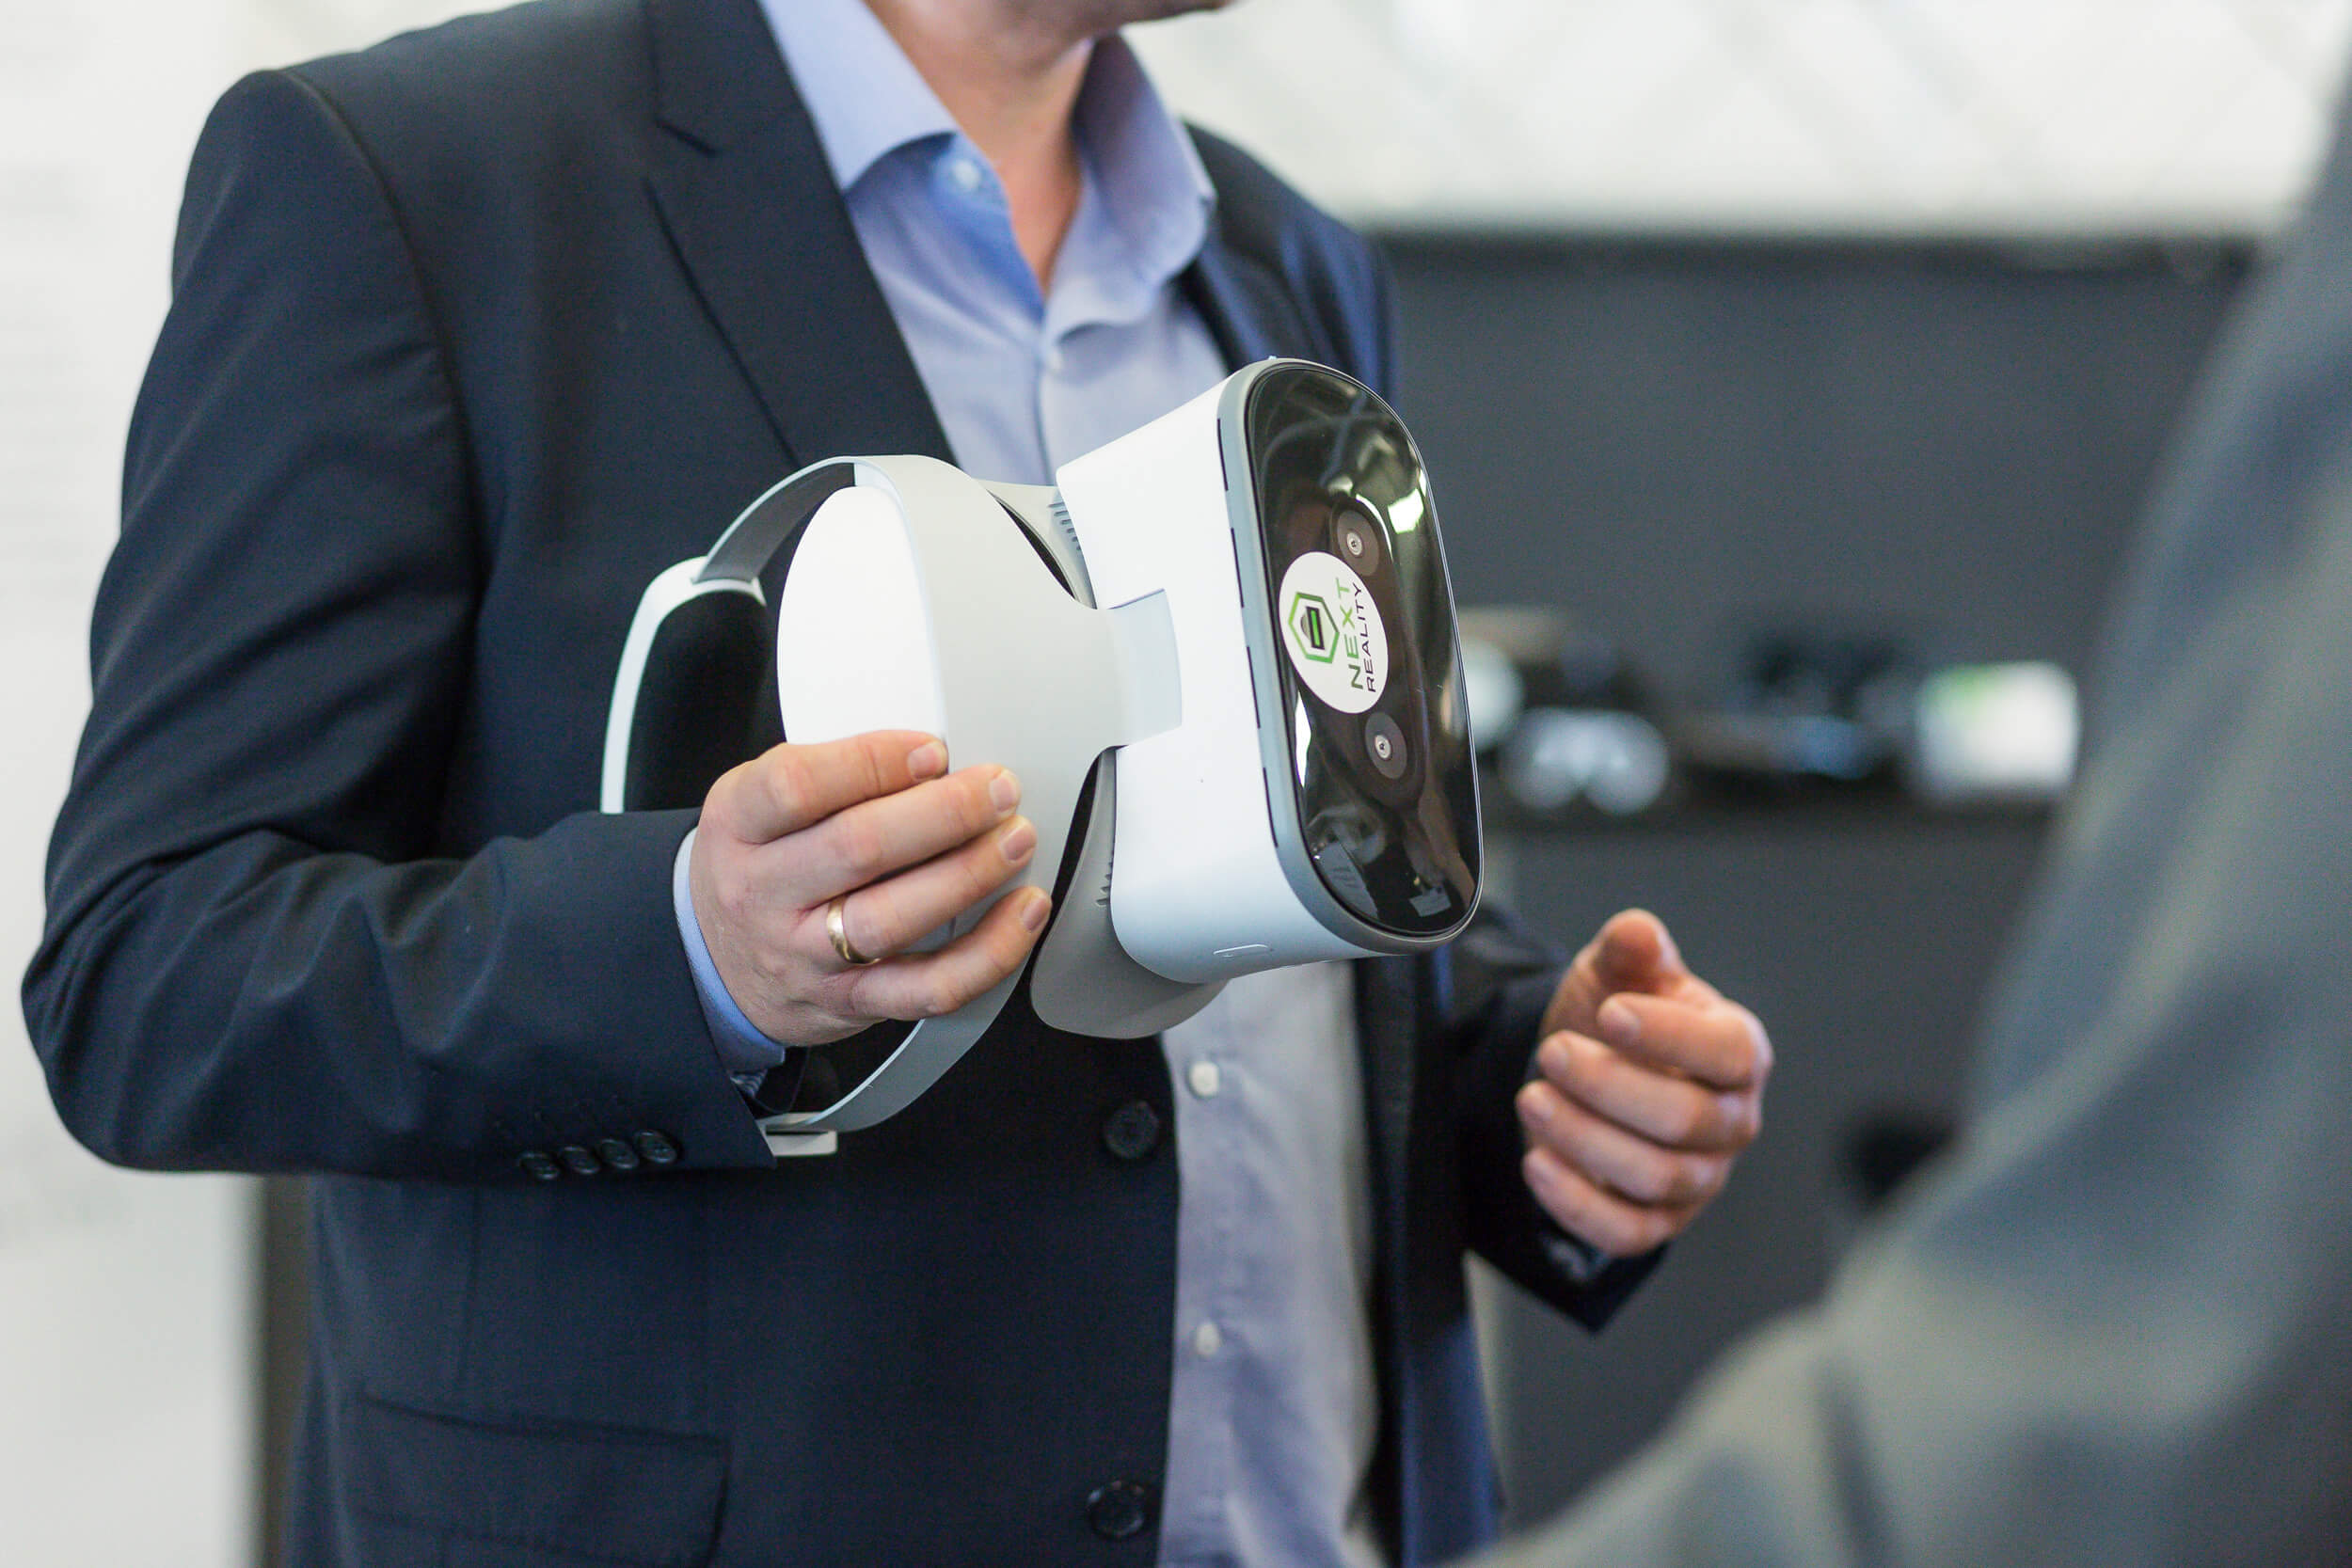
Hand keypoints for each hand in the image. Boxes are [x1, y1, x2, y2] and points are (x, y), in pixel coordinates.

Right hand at [688, 730, 1050, 1044]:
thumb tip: (932, 755)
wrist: (716, 964)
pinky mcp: (850, 1001)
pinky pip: (927, 989)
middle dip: (944, 812)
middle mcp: (764, 893)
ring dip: (968, 874)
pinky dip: (987, 953)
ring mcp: (805, 954)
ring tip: (1014, 839)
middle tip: (996, 790)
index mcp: (739, 824)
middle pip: (858, 848)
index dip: (873, 761)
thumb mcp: (757, 802)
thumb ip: (827, 774)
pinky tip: (1020, 914)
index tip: (931, 750)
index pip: (797, 784)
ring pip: (892, 919)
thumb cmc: (756, 865)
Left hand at [1516, 910, 1770, 1257]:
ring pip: (1653, 1177)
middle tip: (1553, 1053)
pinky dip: (1578, 1204)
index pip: (1728, 1052)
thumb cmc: (1616, 1015)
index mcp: (1739, 1052)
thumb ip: (1631, 950)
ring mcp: (1700, 1178)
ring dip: (1584, 1139)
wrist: (1585, 1065)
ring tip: (1531, 1098)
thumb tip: (1636, 930)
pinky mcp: (1659, 1222)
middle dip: (1610, 1087)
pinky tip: (1537, 1163)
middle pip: (1685, 1121)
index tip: (1609, 1014)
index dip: (1671, 1036)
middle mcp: (1732, 1121)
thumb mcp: (1618, 971)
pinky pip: (1628, 1233)